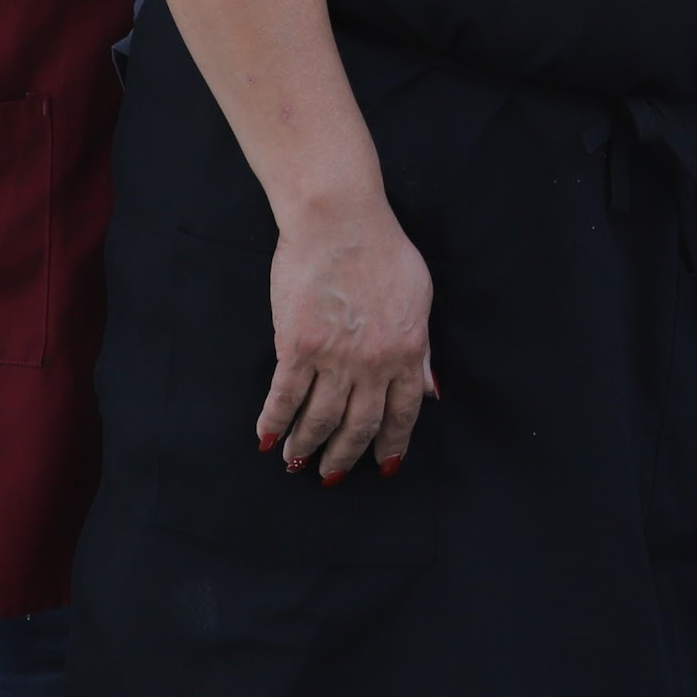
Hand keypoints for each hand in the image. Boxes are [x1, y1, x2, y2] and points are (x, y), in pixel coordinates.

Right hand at [260, 198, 437, 484]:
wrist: (340, 221)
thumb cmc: (383, 250)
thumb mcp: (419, 298)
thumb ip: (422, 348)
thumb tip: (430, 390)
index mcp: (408, 351)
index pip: (403, 413)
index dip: (391, 444)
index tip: (383, 466)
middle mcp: (373, 363)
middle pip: (359, 425)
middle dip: (344, 456)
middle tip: (330, 475)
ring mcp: (334, 357)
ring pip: (320, 418)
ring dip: (307, 446)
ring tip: (296, 462)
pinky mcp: (297, 346)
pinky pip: (284, 397)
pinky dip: (274, 422)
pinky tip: (267, 437)